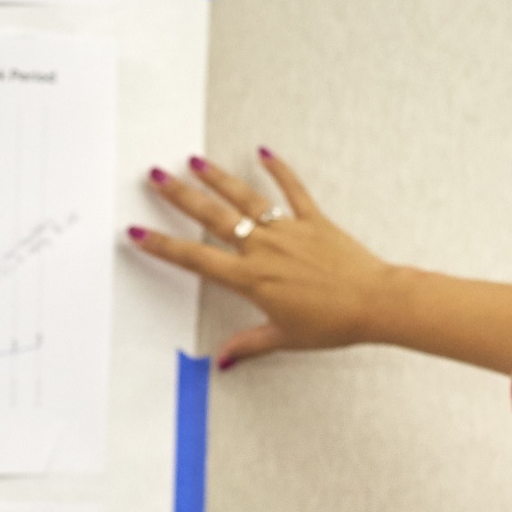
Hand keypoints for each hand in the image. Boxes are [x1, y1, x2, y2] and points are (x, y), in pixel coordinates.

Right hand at [127, 151, 401, 368]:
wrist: (373, 303)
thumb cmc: (333, 324)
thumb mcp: (285, 338)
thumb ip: (250, 344)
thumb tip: (224, 359)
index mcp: (251, 279)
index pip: (196, 259)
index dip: (163, 246)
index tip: (138, 232)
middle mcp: (263, 249)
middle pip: (213, 217)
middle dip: (180, 196)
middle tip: (156, 177)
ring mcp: (288, 231)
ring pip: (245, 198)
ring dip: (218, 178)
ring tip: (194, 161)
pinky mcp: (313, 221)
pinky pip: (292, 190)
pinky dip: (278, 170)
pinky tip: (263, 152)